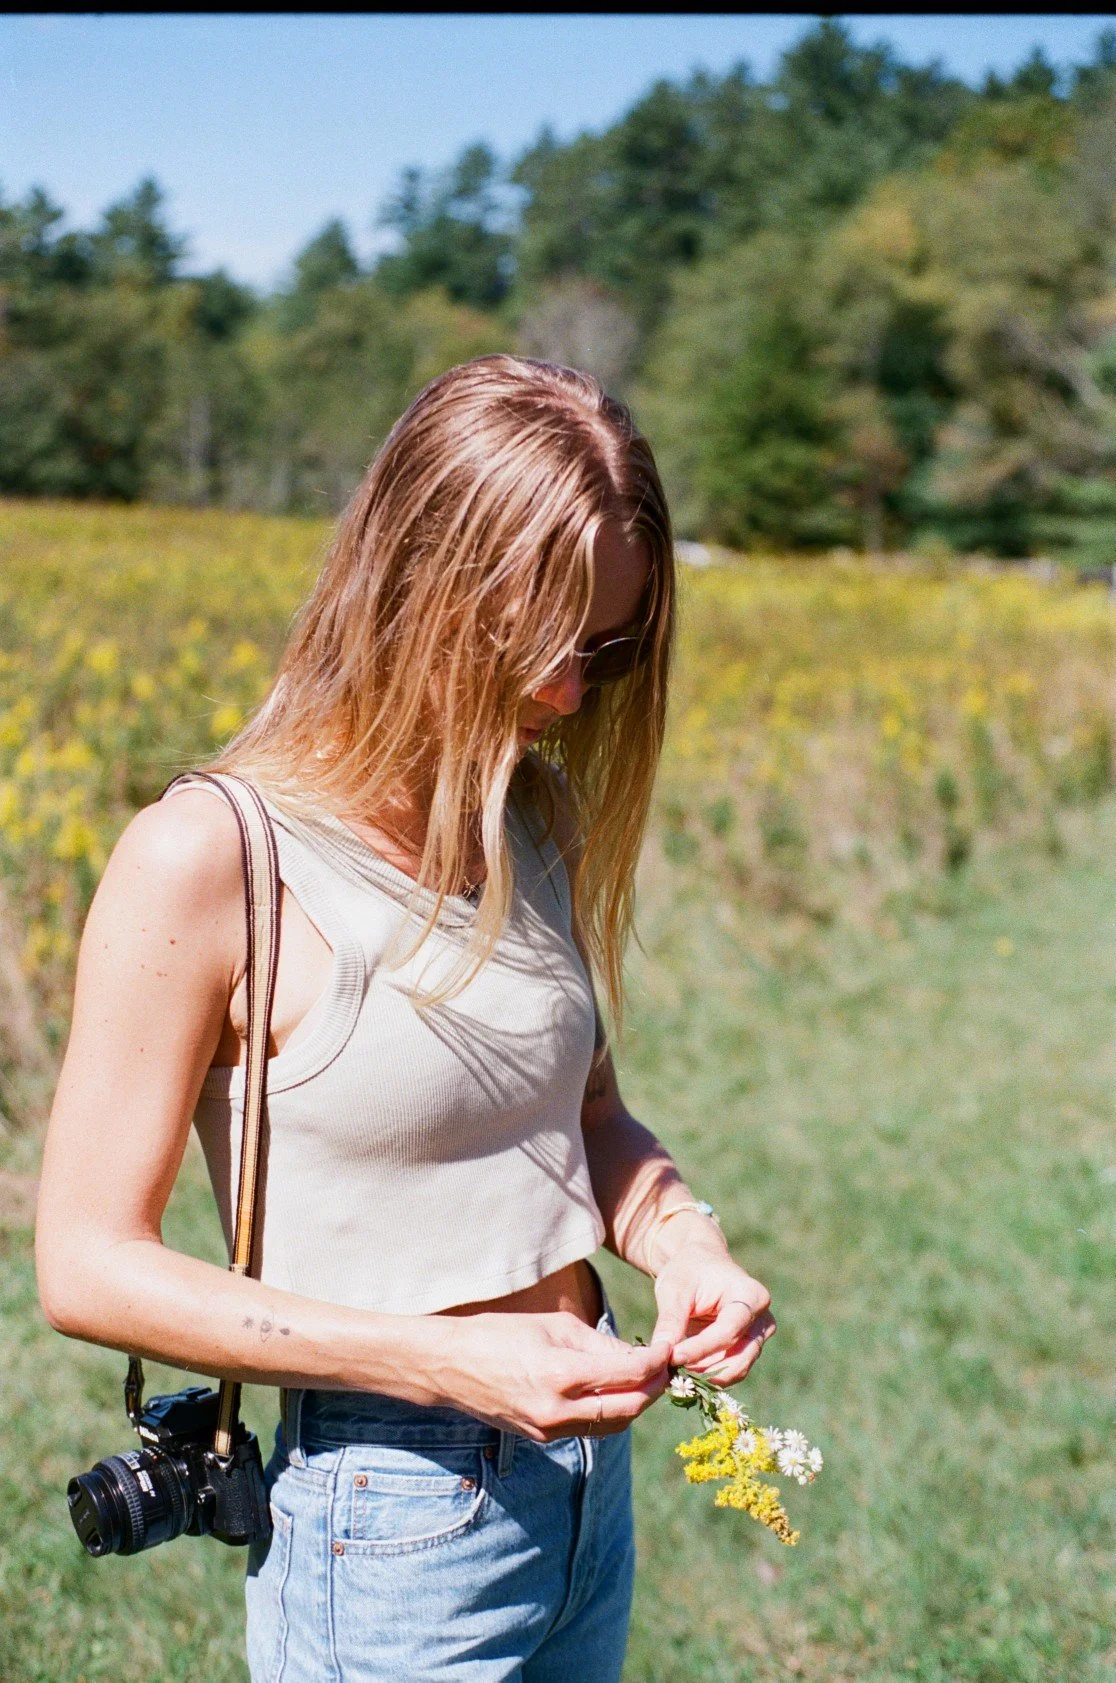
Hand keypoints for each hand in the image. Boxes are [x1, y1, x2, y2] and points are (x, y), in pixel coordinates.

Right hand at [431, 1310, 671, 1441]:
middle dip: (654, 1390)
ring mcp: (549, 1429)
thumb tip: (639, 1357)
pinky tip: (615, 1393)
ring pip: (612, 1426)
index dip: (656, 1363)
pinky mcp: (542, 1437)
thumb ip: (600, 1345)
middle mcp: (557, 1410)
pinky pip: (588, 1429)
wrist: (450, 1366)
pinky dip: (609, 1413)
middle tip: (668, 1370)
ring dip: (636, 1405)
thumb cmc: (500, 1334)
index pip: (628, 1375)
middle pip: (628, 1409)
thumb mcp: (553, 1326)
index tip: (669, 1350)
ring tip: (648, 1382)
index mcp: (560, 1374)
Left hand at [651, 1245, 774, 1385]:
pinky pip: (730, 1371)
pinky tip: (684, 1373)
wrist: (700, 1268)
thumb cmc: (688, 1272)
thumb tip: (661, 1354)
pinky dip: (707, 1376)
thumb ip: (671, 1321)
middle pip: (739, 1357)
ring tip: (675, 1374)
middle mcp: (762, 1319)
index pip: (727, 1332)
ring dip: (705, 1377)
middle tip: (673, 1375)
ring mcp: (758, 1337)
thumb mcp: (674, 1289)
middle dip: (705, 1370)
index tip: (672, 1358)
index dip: (700, 1349)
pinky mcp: (748, 1350)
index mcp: (751, 1295)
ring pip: (736, 1370)